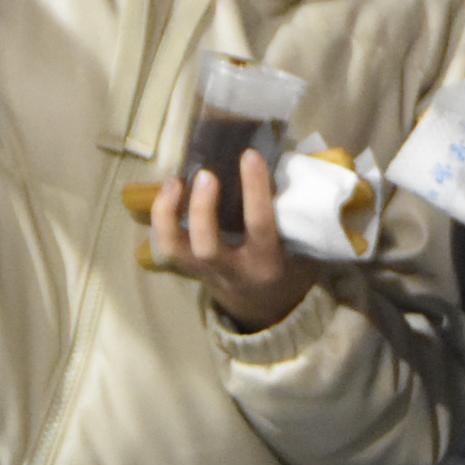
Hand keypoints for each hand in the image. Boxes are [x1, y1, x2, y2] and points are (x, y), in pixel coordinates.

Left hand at [150, 151, 321, 332]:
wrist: (265, 309)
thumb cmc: (289, 269)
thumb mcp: (303, 249)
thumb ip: (293, 217)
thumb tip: (280, 165)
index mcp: (267, 263)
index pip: (260, 225)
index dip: (255, 190)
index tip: (250, 155)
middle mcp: (234, 271)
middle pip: (207, 246)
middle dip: (202, 208)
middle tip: (206, 174)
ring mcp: (206, 273)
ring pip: (174, 250)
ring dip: (167, 213)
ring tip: (174, 181)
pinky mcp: (188, 270)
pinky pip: (165, 247)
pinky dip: (161, 219)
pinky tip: (168, 192)